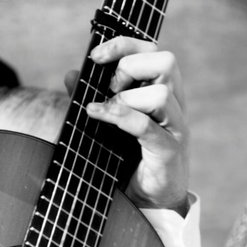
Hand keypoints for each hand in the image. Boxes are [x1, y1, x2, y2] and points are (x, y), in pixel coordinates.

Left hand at [81, 37, 188, 213]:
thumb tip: (71, 74)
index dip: (125, 45)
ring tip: (105, 111)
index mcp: (163, 91)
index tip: (96, 56)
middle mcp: (174, 104)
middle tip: (108, 88)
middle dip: (129, 67)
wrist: (149, 202)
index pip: (153, 51)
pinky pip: (146, 125)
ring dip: (124, 98)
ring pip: (159, 93)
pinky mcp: (169, 150)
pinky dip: (118, 116)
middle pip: (165, 62)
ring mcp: (175, 127)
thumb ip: (92, 96)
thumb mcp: (108, 122)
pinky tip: (96, 115)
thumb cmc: (130, 158)